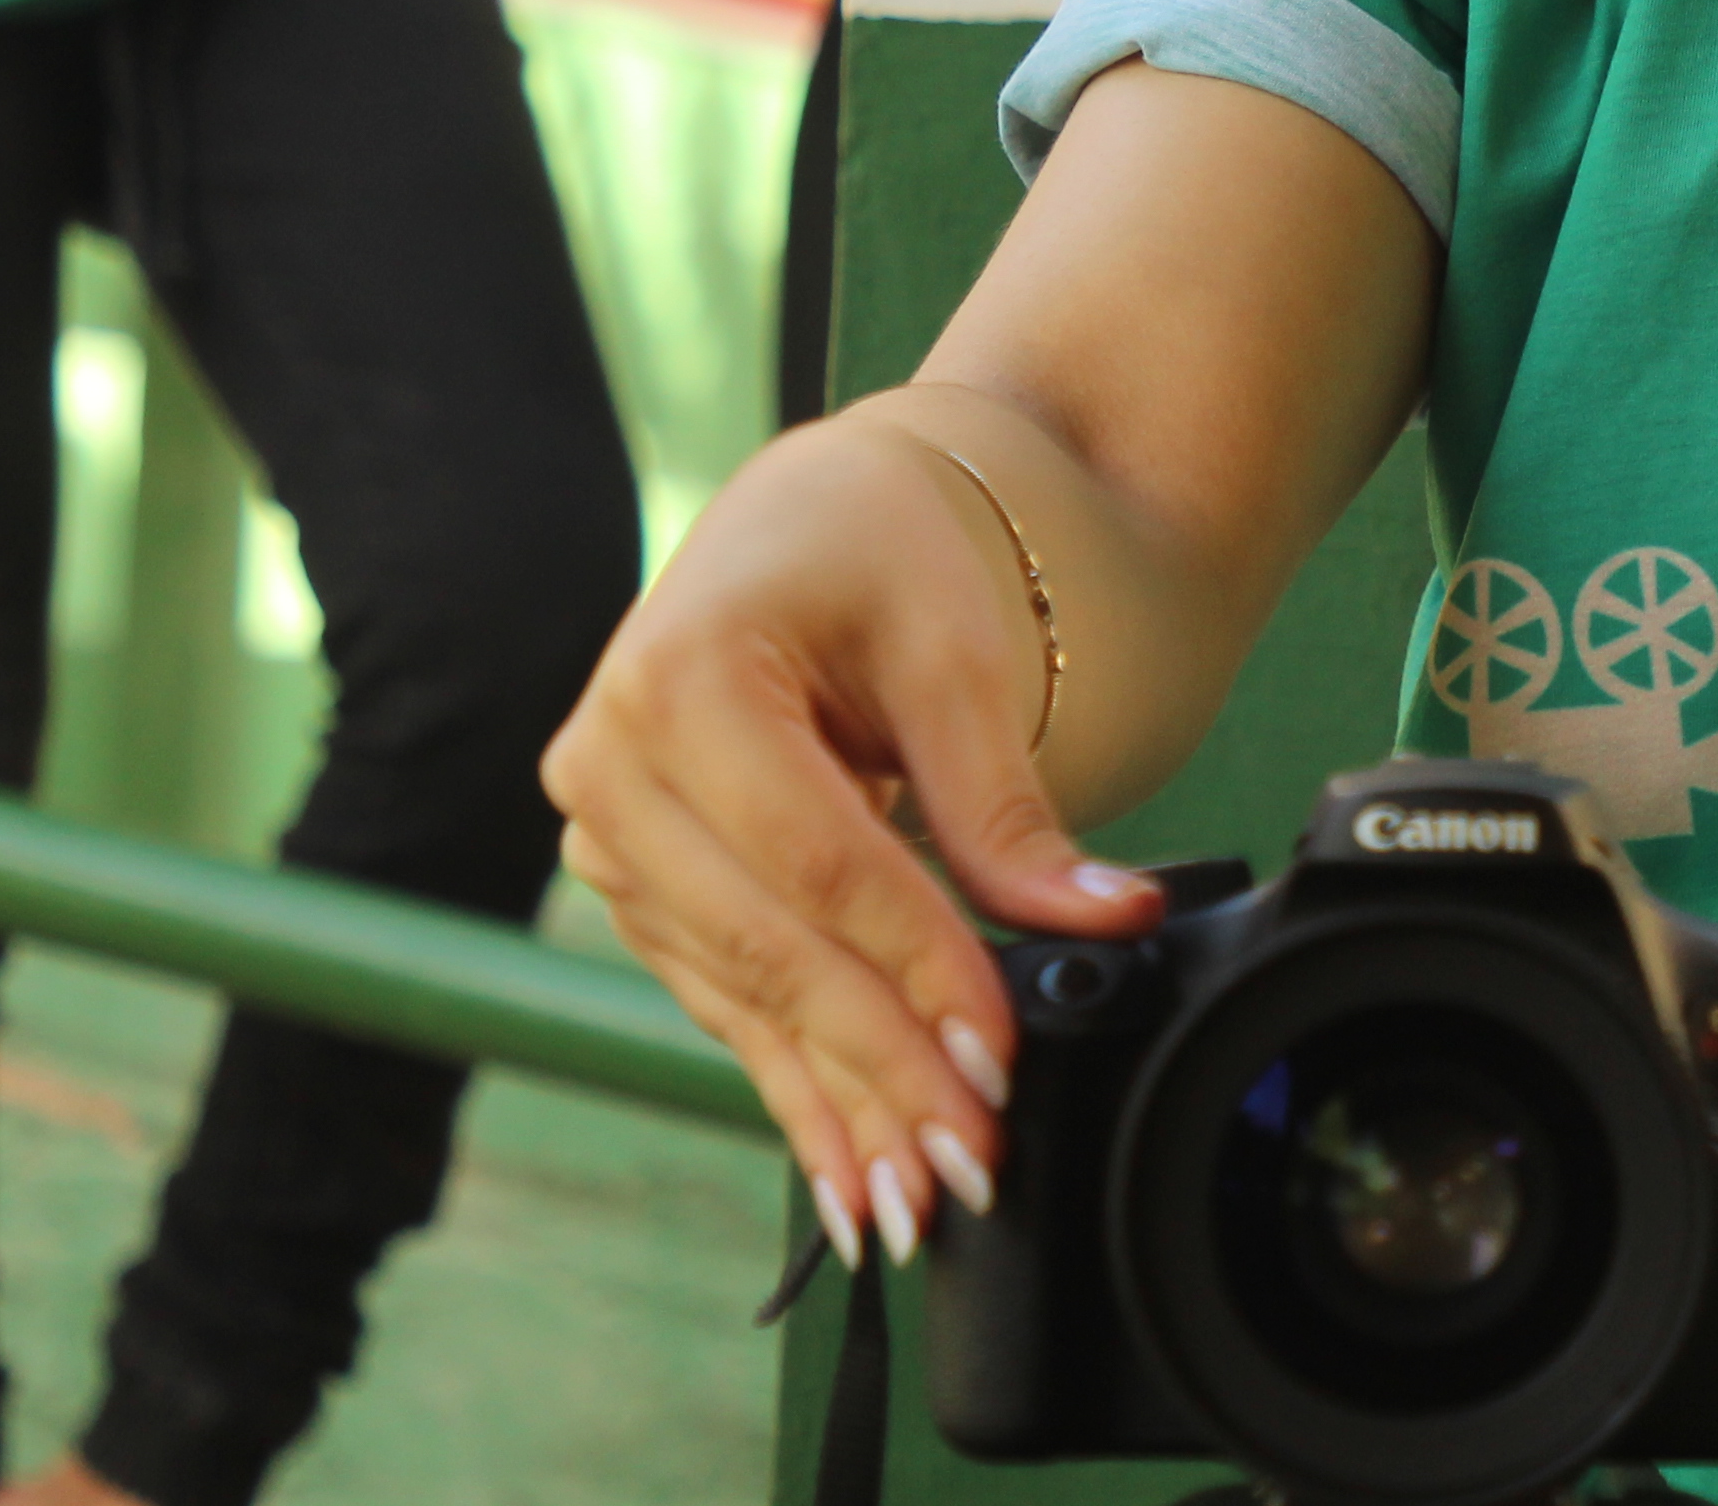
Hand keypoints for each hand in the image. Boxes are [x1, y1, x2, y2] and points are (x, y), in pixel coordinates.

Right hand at [541, 406, 1162, 1270]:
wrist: (808, 518)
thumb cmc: (880, 552)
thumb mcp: (953, 648)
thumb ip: (1005, 802)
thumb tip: (1106, 919)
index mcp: (682, 676)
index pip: (817, 858)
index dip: (913, 964)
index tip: (997, 1055)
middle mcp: (612, 762)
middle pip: (768, 944)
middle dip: (878, 1064)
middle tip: (968, 1159)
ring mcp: (611, 835)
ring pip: (742, 995)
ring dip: (836, 1102)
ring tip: (917, 1199)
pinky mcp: (640, 886)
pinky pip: (726, 999)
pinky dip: (794, 1084)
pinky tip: (848, 1168)